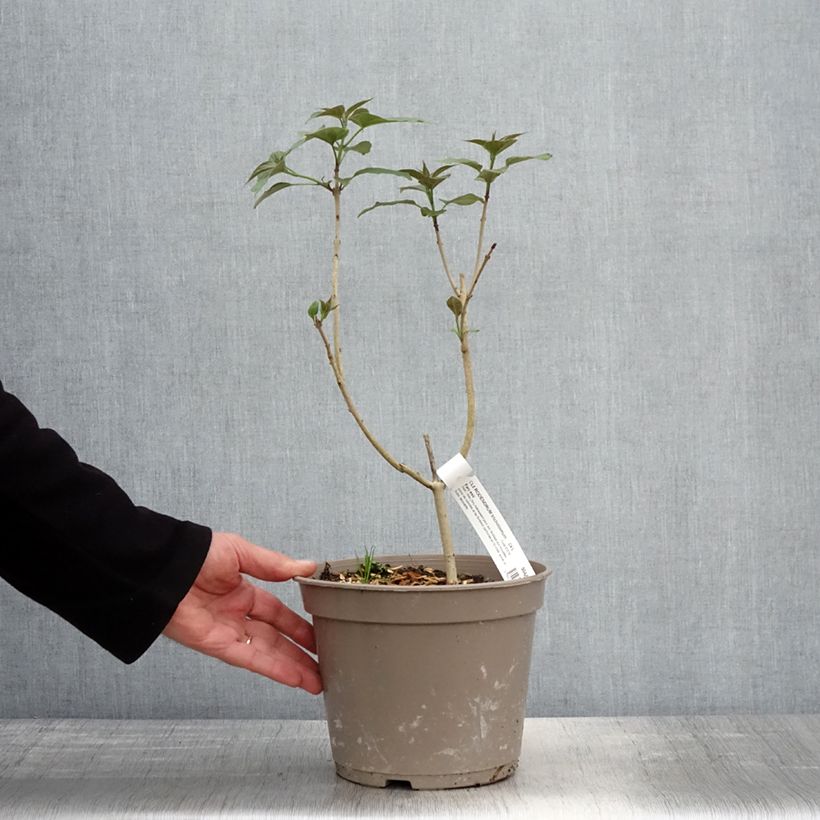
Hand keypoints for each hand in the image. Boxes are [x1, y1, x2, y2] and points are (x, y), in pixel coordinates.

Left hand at [163, 531, 321, 693]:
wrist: (162, 569)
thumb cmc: (195, 554)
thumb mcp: (240, 552)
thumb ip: (273, 564)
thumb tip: (306, 566)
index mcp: (241, 591)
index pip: (277, 613)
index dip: (298, 625)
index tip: (318, 635)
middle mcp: (236, 615)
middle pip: (275, 639)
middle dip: (300, 653)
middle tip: (323, 666)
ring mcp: (226, 631)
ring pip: (267, 653)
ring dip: (292, 667)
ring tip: (316, 682)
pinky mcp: (216, 645)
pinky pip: (249, 659)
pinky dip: (272, 669)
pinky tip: (293, 677)